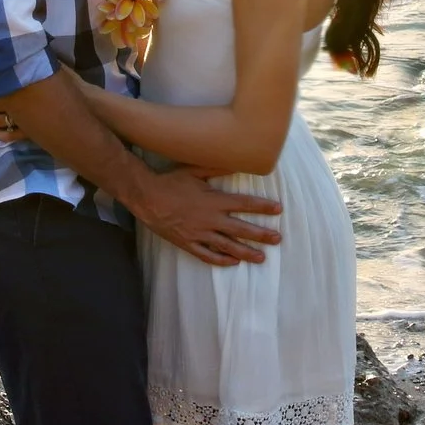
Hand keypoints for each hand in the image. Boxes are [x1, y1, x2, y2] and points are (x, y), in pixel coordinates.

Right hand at [131, 168, 282, 266]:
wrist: (147, 197)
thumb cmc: (171, 181)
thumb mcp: (195, 170)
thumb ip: (217, 167)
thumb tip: (237, 162)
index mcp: (214, 201)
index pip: (244, 204)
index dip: (263, 207)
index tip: (278, 210)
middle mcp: (210, 219)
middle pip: (241, 229)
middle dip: (261, 235)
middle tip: (277, 239)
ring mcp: (199, 233)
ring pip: (227, 246)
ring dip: (246, 252)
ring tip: (261, 257)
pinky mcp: (188, 243)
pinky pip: (207, 255)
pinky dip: (221, 260)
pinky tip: (233, 262)